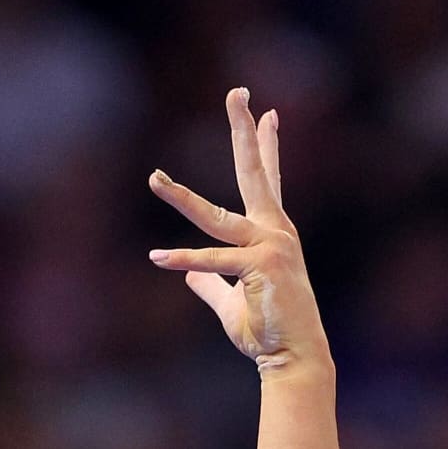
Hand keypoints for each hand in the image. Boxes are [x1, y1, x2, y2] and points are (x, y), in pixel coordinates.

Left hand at [148, 89, 329, 372]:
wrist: (292, 357)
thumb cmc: (267, 331)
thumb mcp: (232, 304)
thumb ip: (210, 286)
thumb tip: (190, 278)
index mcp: (272, 234)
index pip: (269, 180)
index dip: (267, 145)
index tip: (268, 112)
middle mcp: (275, 231)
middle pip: (254, 172)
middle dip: (244, 130)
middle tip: (236, 92)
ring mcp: (270, 246)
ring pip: (215, 216)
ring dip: (181, 198)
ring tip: (155, 179)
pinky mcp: (259, 267)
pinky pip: (213, 261)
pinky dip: (183, 260)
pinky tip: (157, 257)